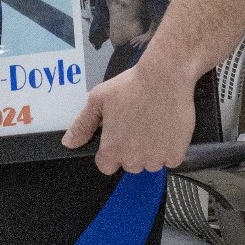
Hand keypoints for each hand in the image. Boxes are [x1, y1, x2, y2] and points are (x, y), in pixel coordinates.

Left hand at [61, 54, 196, 174]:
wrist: (164, 78)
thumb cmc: (133, 86)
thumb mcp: (98, 100)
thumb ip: (83, 124)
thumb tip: (69, 142)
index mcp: (113, 148)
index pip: (106, 166)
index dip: (109, 152)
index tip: (116, 139)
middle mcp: (134, 159)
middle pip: (129, 164)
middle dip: (131, 149)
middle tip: (136, 125)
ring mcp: (156, 158)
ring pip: (150, 163)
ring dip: (150, 150)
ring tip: (152, 124)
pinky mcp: (175, 153)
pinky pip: (170, 160)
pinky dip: (169, 149)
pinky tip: (165, 129)